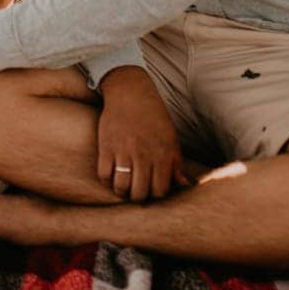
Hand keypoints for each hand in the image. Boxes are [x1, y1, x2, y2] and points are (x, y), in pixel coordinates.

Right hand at [96, 67, 188, 201]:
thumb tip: (184, 185)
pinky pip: (104, 175)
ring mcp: (123, 151)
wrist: (131, 93)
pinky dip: (107, 180)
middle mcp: (143, 155)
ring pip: (121, 187)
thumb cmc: (154, 117)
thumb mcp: (171, 138)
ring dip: (122, 191)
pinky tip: (112, 174)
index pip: (159, 191)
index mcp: (162, 154)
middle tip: (137, 190)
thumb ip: (177, 163)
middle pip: (139, 193)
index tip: (152, 188)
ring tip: (124, 186)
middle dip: (138, 196)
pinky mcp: (106, 146)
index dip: (155, 194)